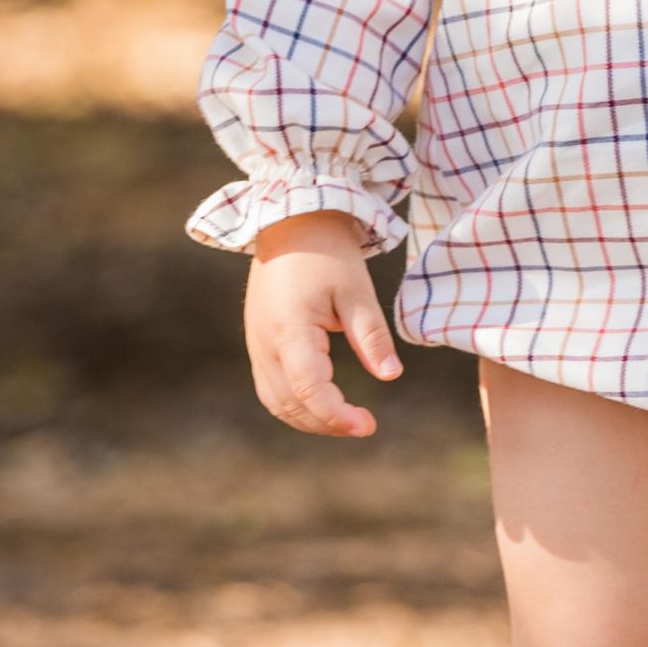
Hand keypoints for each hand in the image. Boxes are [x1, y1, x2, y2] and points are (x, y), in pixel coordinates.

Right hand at [244, 208, 404, 437]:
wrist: (291, 221)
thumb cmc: (327, 251)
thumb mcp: (356, 289)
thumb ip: (371, 335)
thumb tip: (391, 375)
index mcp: (290, 330)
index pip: (310, 390)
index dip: (337, 415)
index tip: (368, 425)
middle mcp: (265, 343)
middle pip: (290, 404)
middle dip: (326, 423)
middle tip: (364, 424)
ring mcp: (256, 343)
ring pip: (275, 401)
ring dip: (308, 418)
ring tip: (345, 419)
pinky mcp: (257, 341)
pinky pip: (270, 387)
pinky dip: (294, 403)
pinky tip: (321, 403)